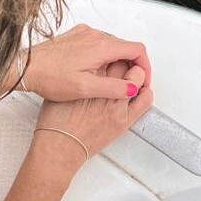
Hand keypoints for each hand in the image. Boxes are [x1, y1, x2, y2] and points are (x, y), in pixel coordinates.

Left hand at [19, 24, 151, 101]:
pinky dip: (103, 56)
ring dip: (117, 61)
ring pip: (112, 45)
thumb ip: (113, 88)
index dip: (144, 67)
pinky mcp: (75, 36)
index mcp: (101, 46)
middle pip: (126, 47)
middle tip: (128, 84)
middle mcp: (95, 35)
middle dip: (132, 65)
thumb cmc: (49, 76)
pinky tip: (93, 70)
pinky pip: (98, 43)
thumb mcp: (85, 88)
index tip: (142, 80)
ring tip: (110, 80)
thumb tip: (132, 88)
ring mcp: (84, 34)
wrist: (25, 67)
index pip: (137, 50)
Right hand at [33, 61, 153, 162]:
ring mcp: (116, 105)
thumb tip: (90, 69)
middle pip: (124, 63)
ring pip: (137, 77)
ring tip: (131, 76)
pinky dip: (144, 91)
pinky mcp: (124, 120)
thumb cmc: (56, 121)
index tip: (111, 56)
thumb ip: (80, 76)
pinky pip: (144, 100)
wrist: (59, 147)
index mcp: (89, 78)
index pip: (109, 55)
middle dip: (124, 61)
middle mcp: (104, 89)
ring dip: (136, 73)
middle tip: (122, 64)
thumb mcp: (63, 89)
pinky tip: (139, 91)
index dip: (112, 54)